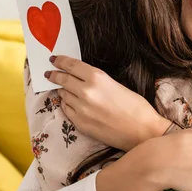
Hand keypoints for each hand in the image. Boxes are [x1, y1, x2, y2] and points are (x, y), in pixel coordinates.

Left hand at [45, 55, 171, 151]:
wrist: (142, 131)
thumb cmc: (136, 107)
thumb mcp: (117, 85)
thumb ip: (98, 81)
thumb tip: (82, 79)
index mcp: (97, 78)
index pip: (71, 65)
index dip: (60, 61)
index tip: (54, 59)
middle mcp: (85, 92)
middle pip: (62, 79)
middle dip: (54, 75)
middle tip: (49, 74)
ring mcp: (81, 109)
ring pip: (63, 95)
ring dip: (64, 91)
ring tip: (67, 90)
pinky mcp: (80, 124)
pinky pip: (66, 110)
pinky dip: (68, 105)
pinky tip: (73, 104)